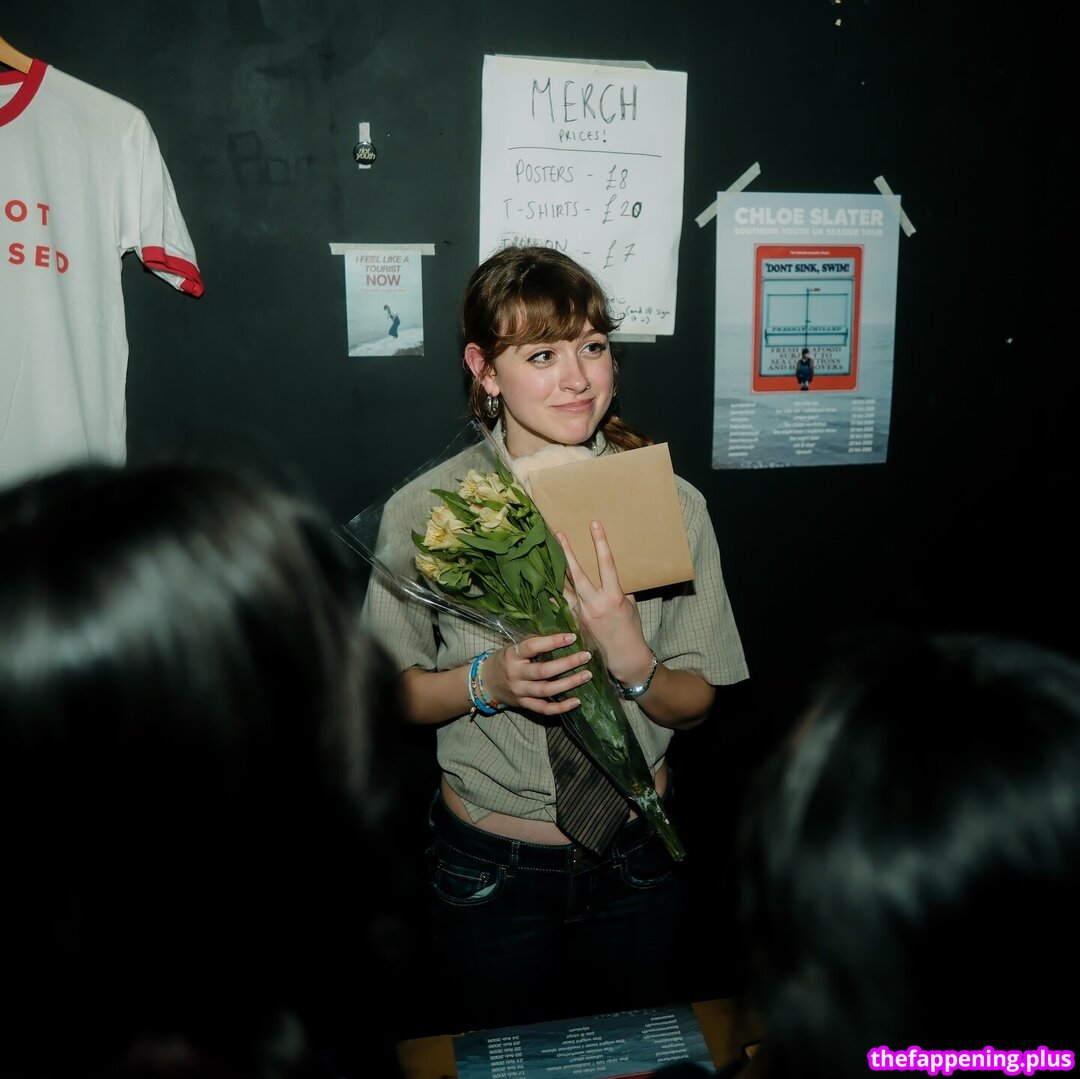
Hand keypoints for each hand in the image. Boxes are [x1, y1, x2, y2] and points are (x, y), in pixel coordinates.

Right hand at [481, 633, 592, 715]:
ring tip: (586, 675)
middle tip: (586, 656)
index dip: (553, 642)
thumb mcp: (512, 647)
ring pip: (547, 690)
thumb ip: (532, 643)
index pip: (533, 647)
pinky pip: (544, 709)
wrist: (485, 683)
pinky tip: (577, 701)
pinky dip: (561, 708)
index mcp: (512, 655)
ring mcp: (520, 692)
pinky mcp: (524, 705)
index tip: (572, 637)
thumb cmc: (504, 661)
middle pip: (543, 671)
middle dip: (567, 664)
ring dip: (569, 683)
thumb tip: (559, 637)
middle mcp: (516, 674)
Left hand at [556, 521, 655, 686]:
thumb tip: (609, 574)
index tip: (594, 525)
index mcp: (613, 597)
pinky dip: (555, 592)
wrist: (624, 657)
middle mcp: (595, 603)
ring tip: (545, 554)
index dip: (600, 543)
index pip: (606, 564)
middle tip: (559, 534)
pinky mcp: (574, 622)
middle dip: (568, 553)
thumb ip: (619, 588)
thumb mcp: (630, 605)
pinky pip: (563, 603)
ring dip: (556, 570)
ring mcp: (582, 614)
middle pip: (577, 574)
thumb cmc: (631, 629)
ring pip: (565, 588)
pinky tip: (544, 583)